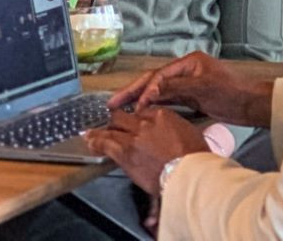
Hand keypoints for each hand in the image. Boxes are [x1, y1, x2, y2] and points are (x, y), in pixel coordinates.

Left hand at [84, 107, 206, 194]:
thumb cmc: (192, 155)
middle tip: (110, 125)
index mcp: (162, 115)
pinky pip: (105, 144)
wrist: (184, 171)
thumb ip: (174, 128)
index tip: (133, 121)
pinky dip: (96, 142)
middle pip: (124, 117)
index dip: (136, 117)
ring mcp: (133, 137)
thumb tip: (171, 133)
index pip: (143, 111)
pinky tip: (90, 142)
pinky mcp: (124, 153)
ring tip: (90, 133)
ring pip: (111, 129)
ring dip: (100, 131)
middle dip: (116, 120)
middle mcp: (145, 122)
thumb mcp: (188, 132)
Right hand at [110, 50, 272, 126]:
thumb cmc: (230, 92)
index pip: (158, 75)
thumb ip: (174, 88)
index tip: (134, 106)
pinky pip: (166, 99)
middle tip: (111, 104)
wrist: (250, 104)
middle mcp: (186, 70)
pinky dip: (153, 106)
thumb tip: (149, 91)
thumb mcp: (202, 88)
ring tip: (120, 110)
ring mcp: (188, 83)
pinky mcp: (191, 97)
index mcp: (189, 62)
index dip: (144, 90)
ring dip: (140, 100)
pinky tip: (141, 114)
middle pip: (154, 80)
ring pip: (158, 91)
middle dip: (133, 92)